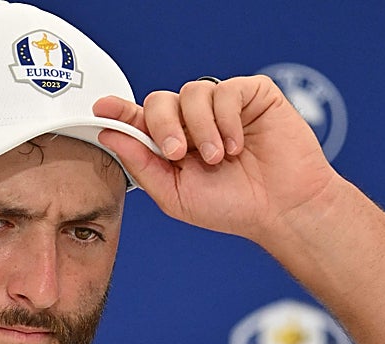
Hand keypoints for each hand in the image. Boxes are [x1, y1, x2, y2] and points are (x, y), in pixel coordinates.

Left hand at [93, 76, 337, 242]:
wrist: (281, 210)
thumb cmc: (234, 207)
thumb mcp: (175, 195)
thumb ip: (142, 165)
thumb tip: (110, 135)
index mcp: (174, 144)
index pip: (141, 120)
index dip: (121, 111)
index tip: (103, 108)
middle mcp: (195, 122)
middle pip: (160, 100)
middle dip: (163, 126)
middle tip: (178, 154)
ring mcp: (223, 106)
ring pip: (192, 92)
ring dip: (201, 129)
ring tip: (218, 157)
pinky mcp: (252, 95)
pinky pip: (225, 91)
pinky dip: (226, 120)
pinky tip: (237, 144)